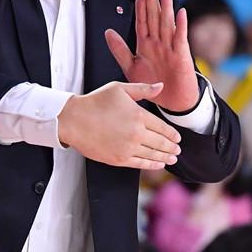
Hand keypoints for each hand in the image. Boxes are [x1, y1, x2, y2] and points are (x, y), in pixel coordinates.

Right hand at [58, 81, 181, 169]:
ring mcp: (128, 148)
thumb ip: (142, 89)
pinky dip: (151, 165)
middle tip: (177, 150)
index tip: (177, 138)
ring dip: (165, 157)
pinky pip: (140, 164)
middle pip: (161, 143)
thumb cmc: (94, 102)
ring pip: (153, 155)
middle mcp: (136, 133)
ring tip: (172, 159)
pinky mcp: (118, 159)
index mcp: (139, 115)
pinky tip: (158, 164)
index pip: (163, 128)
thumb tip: (160, 86)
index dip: (172, 134)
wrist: (73, 120)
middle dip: (172, 148)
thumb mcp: (119, 89)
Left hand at [105, 0, 199, 112]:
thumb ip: (120, 50)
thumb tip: (107, 32)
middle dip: (153, 2)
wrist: (172, 102)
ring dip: (166, 8)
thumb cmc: (153, 85)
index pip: (143, 22)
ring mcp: (170, 48)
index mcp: (146, 45)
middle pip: (154, 18)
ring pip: (167, 24)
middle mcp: (159, 43)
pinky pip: (180, 38)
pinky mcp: (181, 56)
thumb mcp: (131, 67)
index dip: (141, 7)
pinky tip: (180, 13)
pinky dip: (180, 26)